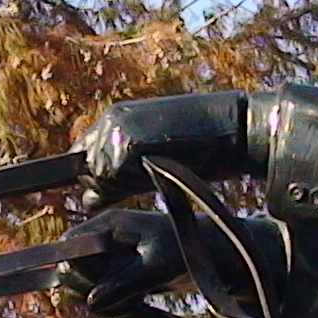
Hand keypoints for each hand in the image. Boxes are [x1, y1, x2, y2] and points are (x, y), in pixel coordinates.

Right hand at [57, 209, 187, 315]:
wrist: (212, 256)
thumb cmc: (189, 249)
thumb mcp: (160, 265)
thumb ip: (126, 283)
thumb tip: (92, 303)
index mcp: (108, 225)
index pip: (69, 245)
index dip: (77, 268)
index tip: (101, 282)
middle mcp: (103, 242)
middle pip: (70, 272)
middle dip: (90, 291)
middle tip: (122, 298)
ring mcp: (109, 262)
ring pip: (84, 291)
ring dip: (105, 304)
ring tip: (135, 303)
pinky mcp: (117, 280)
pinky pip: (101, 301)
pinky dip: (115, 308)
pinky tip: (137, 307)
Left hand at [77, 91, 250, 206]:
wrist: (231, 130)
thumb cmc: (202, 145)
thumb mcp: (153, 154)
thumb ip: (119, 173)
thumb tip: (87, 201)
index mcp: (116, 116)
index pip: (86, 154)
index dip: (102, 176)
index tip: (125, 183)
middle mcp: (110, 122)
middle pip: (88, 168)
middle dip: (108, 183)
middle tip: (144, 177)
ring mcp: (116, 133)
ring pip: (98, 177)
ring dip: (120, 186)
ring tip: (154, 171)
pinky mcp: (127, 147)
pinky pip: (112, 181)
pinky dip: (129, 186)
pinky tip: (154, 172)